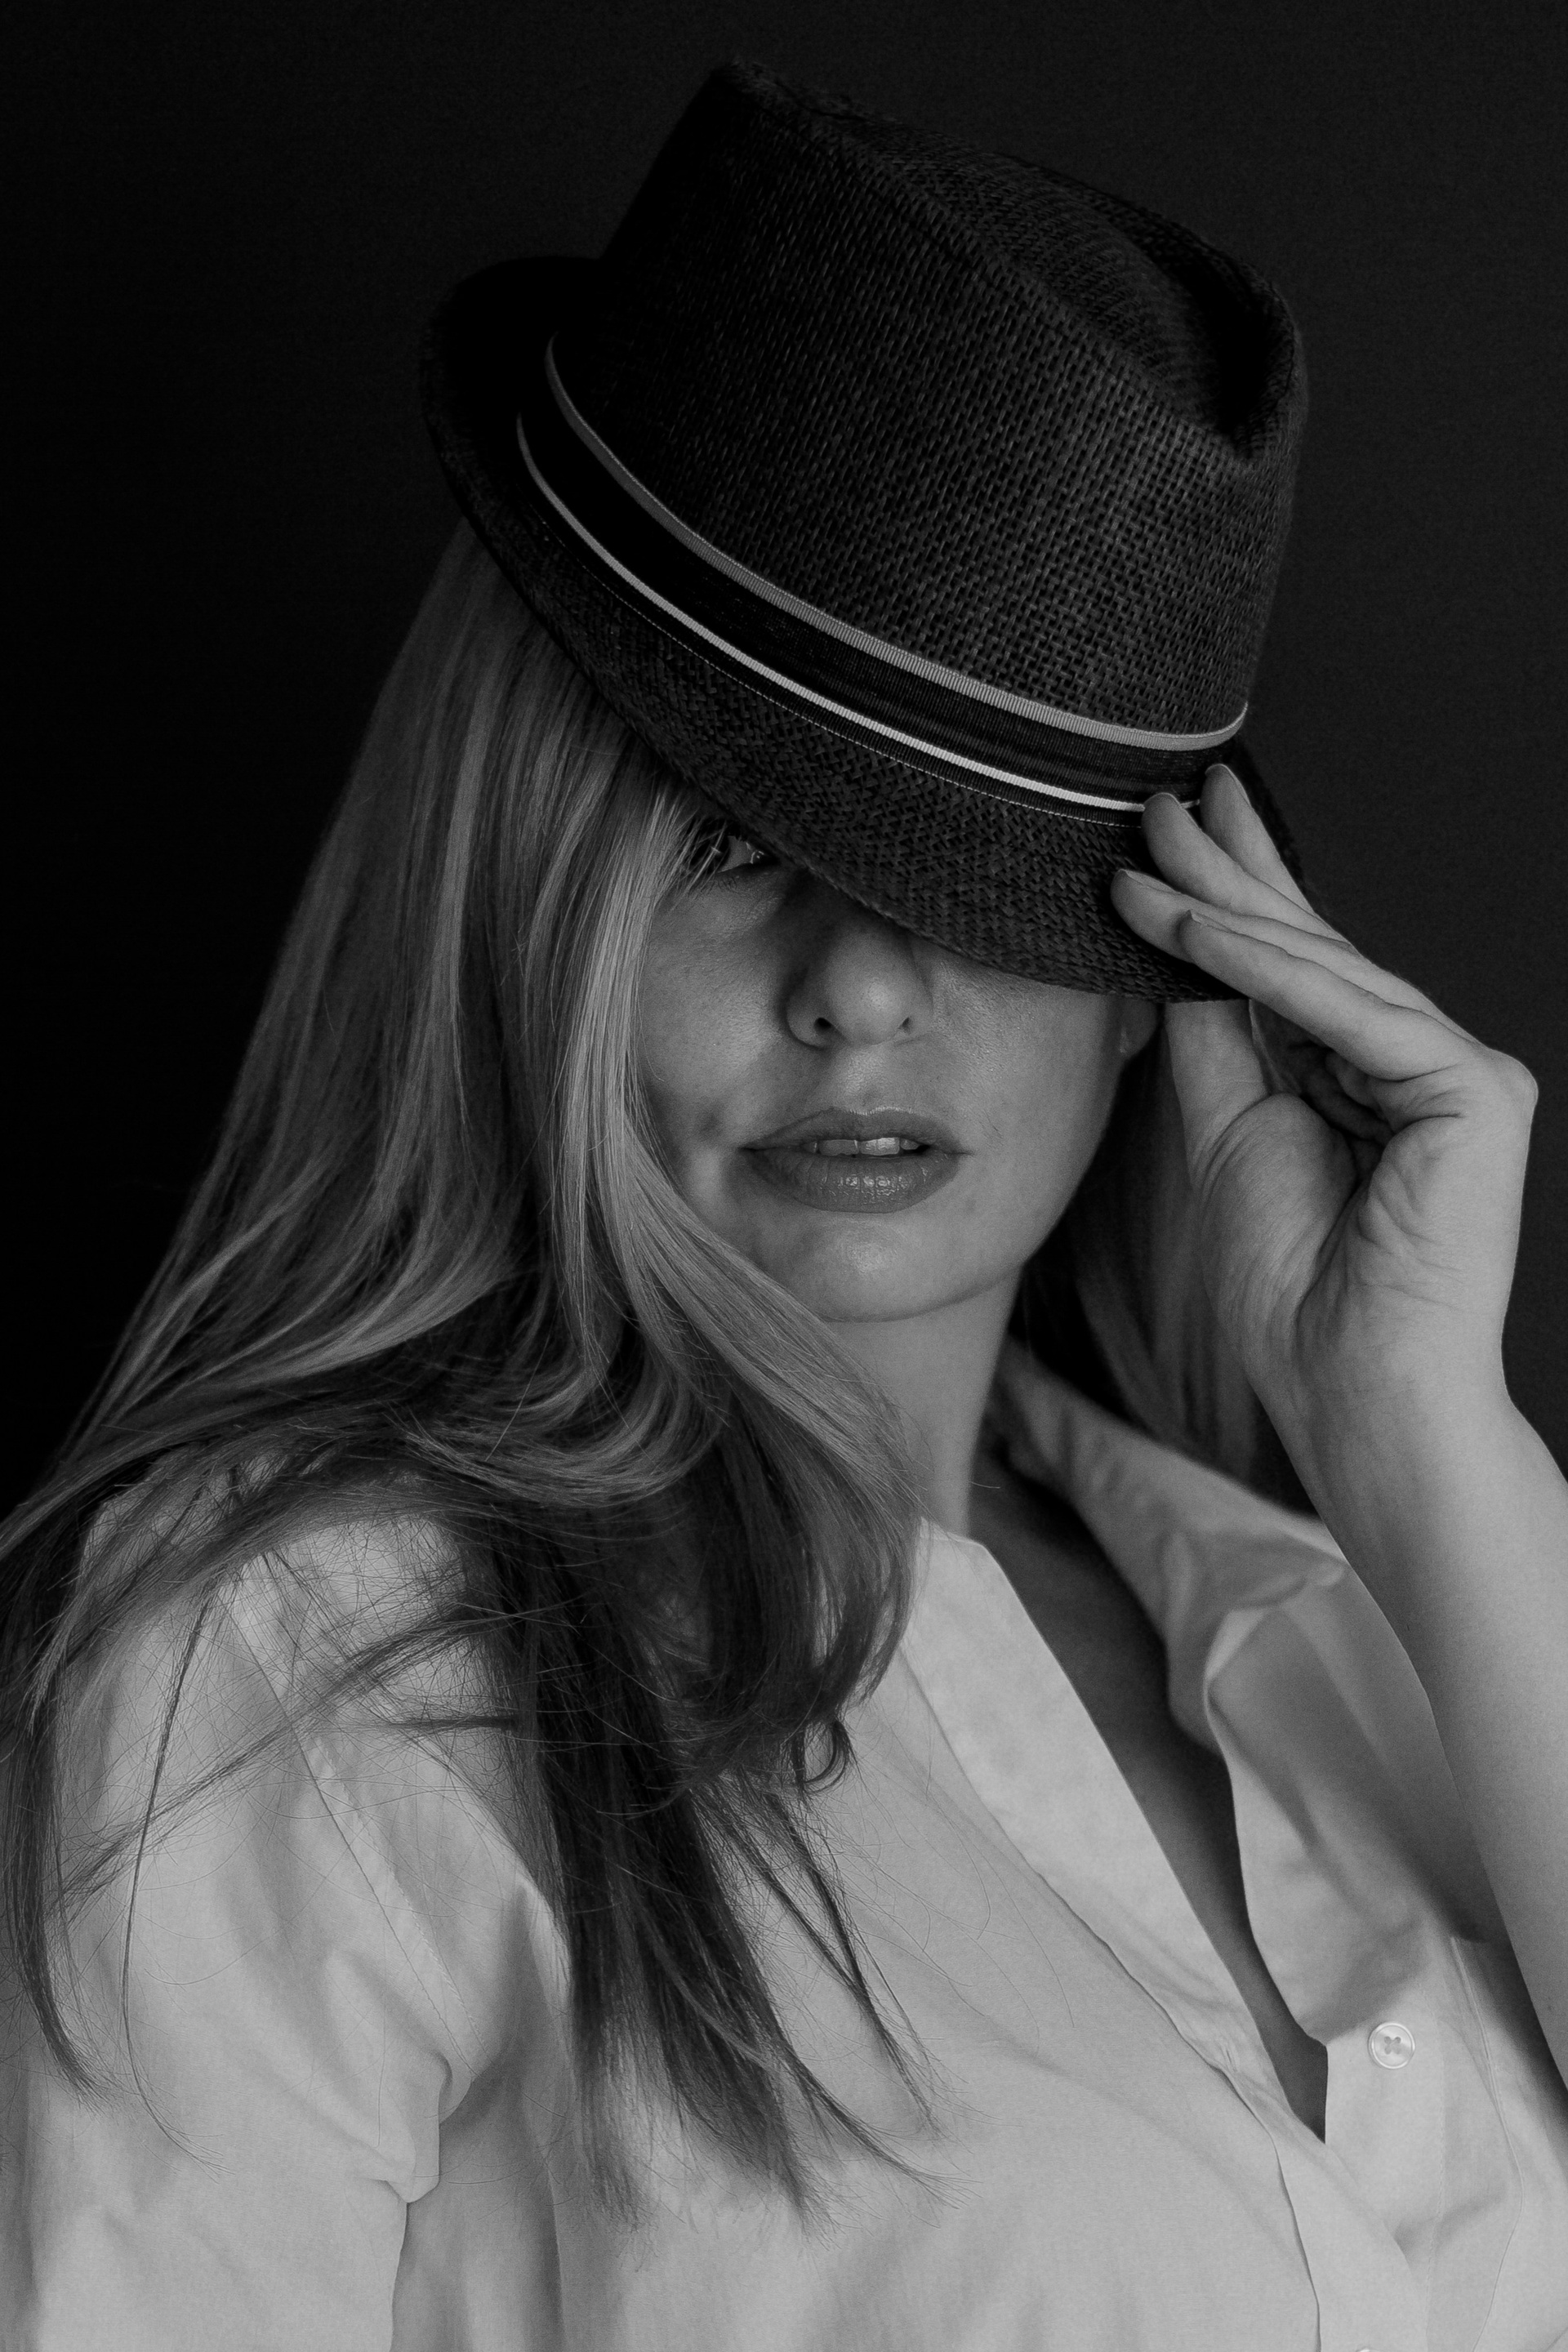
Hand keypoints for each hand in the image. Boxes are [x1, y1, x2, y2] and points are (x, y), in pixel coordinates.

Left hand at [1109, 766, 1537, 1490]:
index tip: (1166, 832)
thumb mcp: (1228, 1132)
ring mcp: (1457, 1073)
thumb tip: (1172, 944)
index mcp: (1364, 1076)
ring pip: (1327, 971)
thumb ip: (1215, 1037)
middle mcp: (1418, 1063)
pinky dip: (1268, 972)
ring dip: (1227, 909)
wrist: (1349, 1385)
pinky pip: (1354, 1015)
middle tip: (1161, 798)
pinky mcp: (1474, 1092)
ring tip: (1149, 855)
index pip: (1291, 969)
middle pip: (1312, 950)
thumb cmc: (1293, 1287)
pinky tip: (1195, 928)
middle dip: (1232, 872)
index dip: (1229, 896)